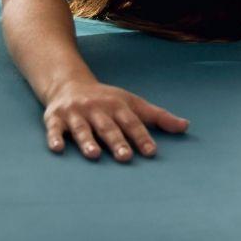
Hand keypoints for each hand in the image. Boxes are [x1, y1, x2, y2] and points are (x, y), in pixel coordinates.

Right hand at [43, 80, 188, 161]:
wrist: (69, 83)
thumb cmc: (107, 99)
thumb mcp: (133, 103)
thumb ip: (158, 117)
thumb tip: (186, 126)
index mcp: (118, 106)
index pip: (132, 123)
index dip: (142, 137)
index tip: (151, 152)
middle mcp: (97, 109)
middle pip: (108, 127)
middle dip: (117, 141)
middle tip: (125, 156)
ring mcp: (76, 113)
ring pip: (82, 128)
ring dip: (87, 141)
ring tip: (94, 155)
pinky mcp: (55, 118)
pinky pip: (54, 129)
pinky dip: (55, 138)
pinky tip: (58, 148)